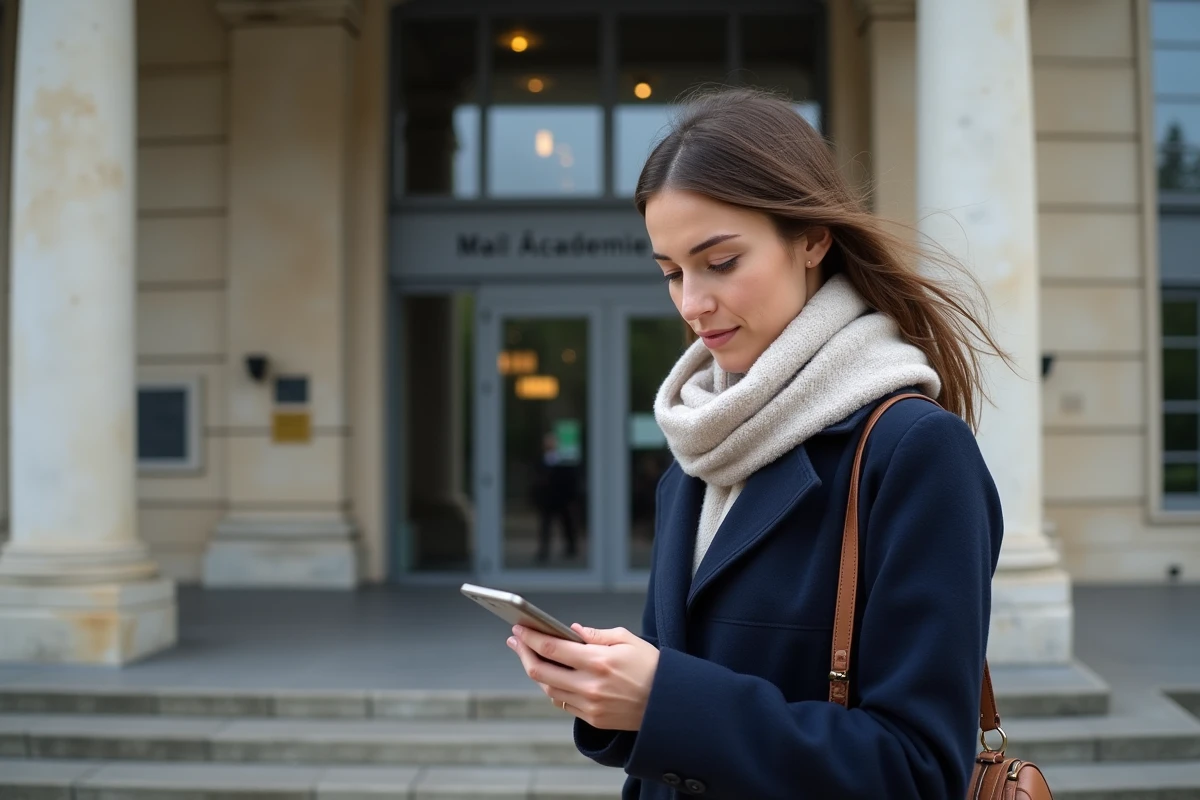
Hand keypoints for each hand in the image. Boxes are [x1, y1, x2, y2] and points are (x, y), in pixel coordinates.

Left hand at [507, 623, 658, 731]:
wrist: (669, 704)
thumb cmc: (652, 667)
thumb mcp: (628, 640)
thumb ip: (596, 635)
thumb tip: (571, 631)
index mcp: (599, 661)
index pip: (552, 648)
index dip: (530, 638)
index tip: (518, 628)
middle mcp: (590, 686)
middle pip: (541, 671)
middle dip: (523, 653)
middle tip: (516, 640)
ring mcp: (589, 706)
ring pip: (548, 689)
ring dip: (535, 671)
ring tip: (531, 656)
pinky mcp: (593, 719)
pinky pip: (563, 703)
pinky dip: (553, 688)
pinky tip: (551, 676)